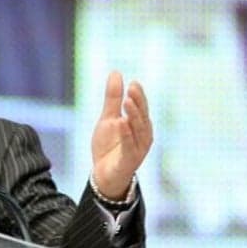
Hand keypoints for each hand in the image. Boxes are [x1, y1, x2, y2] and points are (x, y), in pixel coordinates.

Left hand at [90, 71, 152, 198]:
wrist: (103, 174)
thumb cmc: (109, 146)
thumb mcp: (108, 118)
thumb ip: (112, 98)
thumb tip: (116, 73)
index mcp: (139, 125)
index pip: (141, 108)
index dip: (139, 96)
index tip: (133, 83)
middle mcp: (143, 136)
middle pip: (142, 117)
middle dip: (138, 103)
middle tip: (132, 88)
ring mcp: (138, 149)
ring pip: (138, 131)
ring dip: (133, 116)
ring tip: (127, 102)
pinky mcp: (129, 160)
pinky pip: (129, 146)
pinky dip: (126, 134)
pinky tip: (121, 123)